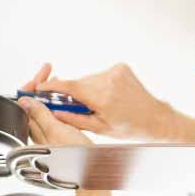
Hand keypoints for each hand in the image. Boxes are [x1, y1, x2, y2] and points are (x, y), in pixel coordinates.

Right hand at [20, 62, 178, 139]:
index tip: (40, 87)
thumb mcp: (99, 128)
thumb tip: (53, 113)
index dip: (52, 86)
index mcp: (102, 98)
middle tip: (78, 106)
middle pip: (78, 83)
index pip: (70, 87)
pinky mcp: (121, 67)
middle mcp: (109, 81)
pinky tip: (109, 95)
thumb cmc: (129, 127)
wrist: (154, 118)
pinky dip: (99, 84)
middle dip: (73, 93)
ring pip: (88, 79)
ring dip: (87, 89)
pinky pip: (100, 75)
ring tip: (99, 103)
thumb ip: (74, 118)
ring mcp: (116, 72)